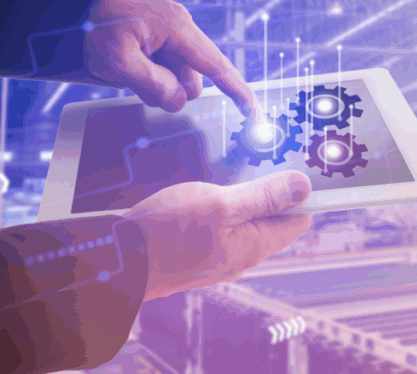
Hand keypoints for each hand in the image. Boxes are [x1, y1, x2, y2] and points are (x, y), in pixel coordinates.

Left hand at [85, 0, 258, 114]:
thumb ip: (153, 85)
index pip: (217, 66)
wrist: (79, 6)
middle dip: (170, 90)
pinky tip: (131, 65)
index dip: (238, 92)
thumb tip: (180, 100)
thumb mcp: (118, 61)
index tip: (253, 113)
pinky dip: (152, 76)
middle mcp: (183, 30)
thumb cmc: (97, 27)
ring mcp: (174, 36)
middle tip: (134, 79)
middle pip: (193, 79)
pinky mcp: (164, 42)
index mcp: (178, 29)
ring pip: (179, 78)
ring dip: (158, 84)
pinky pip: (167, 70)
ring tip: (127, 68)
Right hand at [124, 172, 312, 300]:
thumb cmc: (164, 233)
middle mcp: (240, 254)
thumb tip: (303, 186)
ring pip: (246, 218)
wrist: (114, 260)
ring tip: (235, 168)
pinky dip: (224, 202)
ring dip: (246, 193)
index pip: (299, 220)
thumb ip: (264, 196)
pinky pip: (223, 223)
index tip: (299, 164)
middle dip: (274, 190)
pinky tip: (210, 186)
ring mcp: (218, 253)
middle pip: (274, 218)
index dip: (303, 192)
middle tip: (264, 157)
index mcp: (254, 246)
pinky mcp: (197, 248)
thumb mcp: (221, 205)